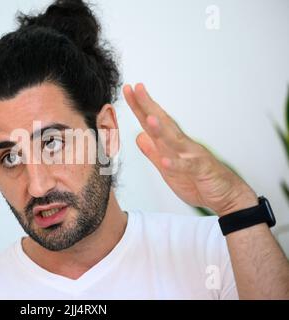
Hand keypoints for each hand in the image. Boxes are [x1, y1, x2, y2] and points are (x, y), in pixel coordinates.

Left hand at [123, 83, 257, 215]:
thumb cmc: (198, 180)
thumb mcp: (167, 168)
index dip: (139, 107)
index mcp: (171, 144)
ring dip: (161, 129)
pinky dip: (176, 164)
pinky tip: (165, 160)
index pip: (152, 122)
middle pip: (162, 122)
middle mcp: (182, 145)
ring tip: (149, 117)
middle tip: (137, 89)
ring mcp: (192, 155)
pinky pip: (187, 167)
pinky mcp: (201, 170)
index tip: (129, 90)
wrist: (227, 196)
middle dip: (148, 106)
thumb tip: (138, 137)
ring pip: (175, 141)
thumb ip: (153, 152)